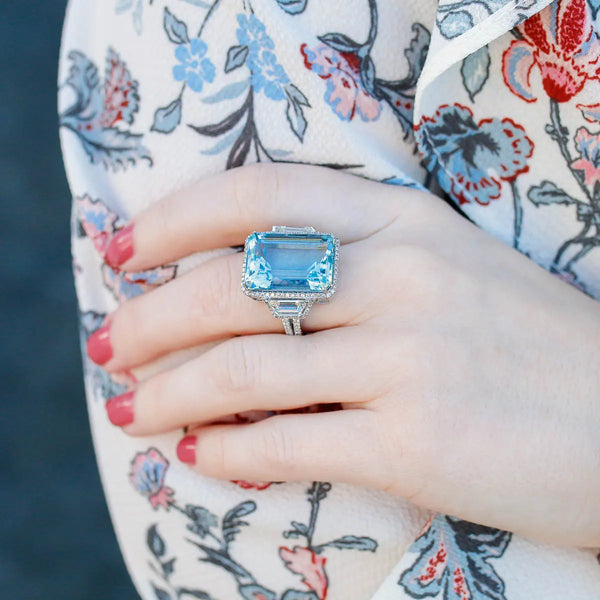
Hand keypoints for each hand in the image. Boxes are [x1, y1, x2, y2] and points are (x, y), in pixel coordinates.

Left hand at [87, 164, 599, 547]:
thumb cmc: (527, 343)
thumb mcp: (442, 271)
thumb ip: (348, 269)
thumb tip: (240, 291)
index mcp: (405, 221)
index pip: (259, 195)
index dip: (175, 219)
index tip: (124, 252)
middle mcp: (401, 278)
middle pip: (229, 286)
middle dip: (149, 319)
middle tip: (109, 346)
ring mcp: (407, 361)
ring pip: (242, 368)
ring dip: (169, 393)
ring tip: (133, 408)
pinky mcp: (412, 445)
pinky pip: (284, 441)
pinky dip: (225, 448)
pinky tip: (200, 454)